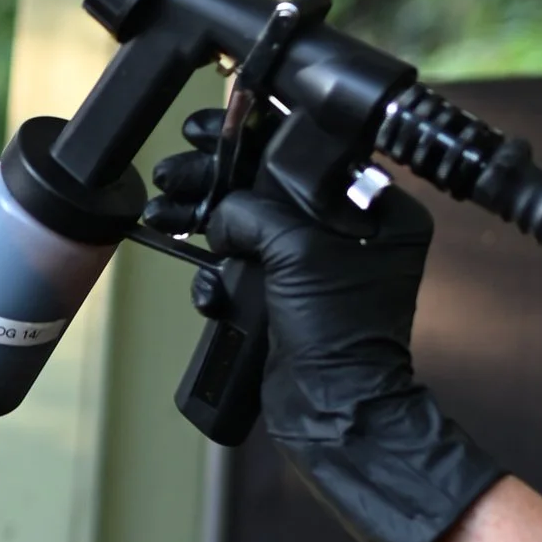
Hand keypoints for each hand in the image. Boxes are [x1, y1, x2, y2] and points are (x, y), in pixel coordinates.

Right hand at [154, 135, 501, 541]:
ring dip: (205, 222)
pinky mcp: (286, 298)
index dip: (254, 140)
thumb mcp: (298, 251)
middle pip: (270, 187)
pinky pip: (243, 268)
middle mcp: (348, 232)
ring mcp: (314, 267)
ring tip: (166, 213)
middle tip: (174, 174)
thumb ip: (256, 213)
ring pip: (248, 226)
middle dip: (217, 182)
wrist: (331, 410)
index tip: (211, 130)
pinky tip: (206, 283)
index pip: (308, 155)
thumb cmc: (338, 333)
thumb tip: (223, 210)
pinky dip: (218, 273)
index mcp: (375, 209)